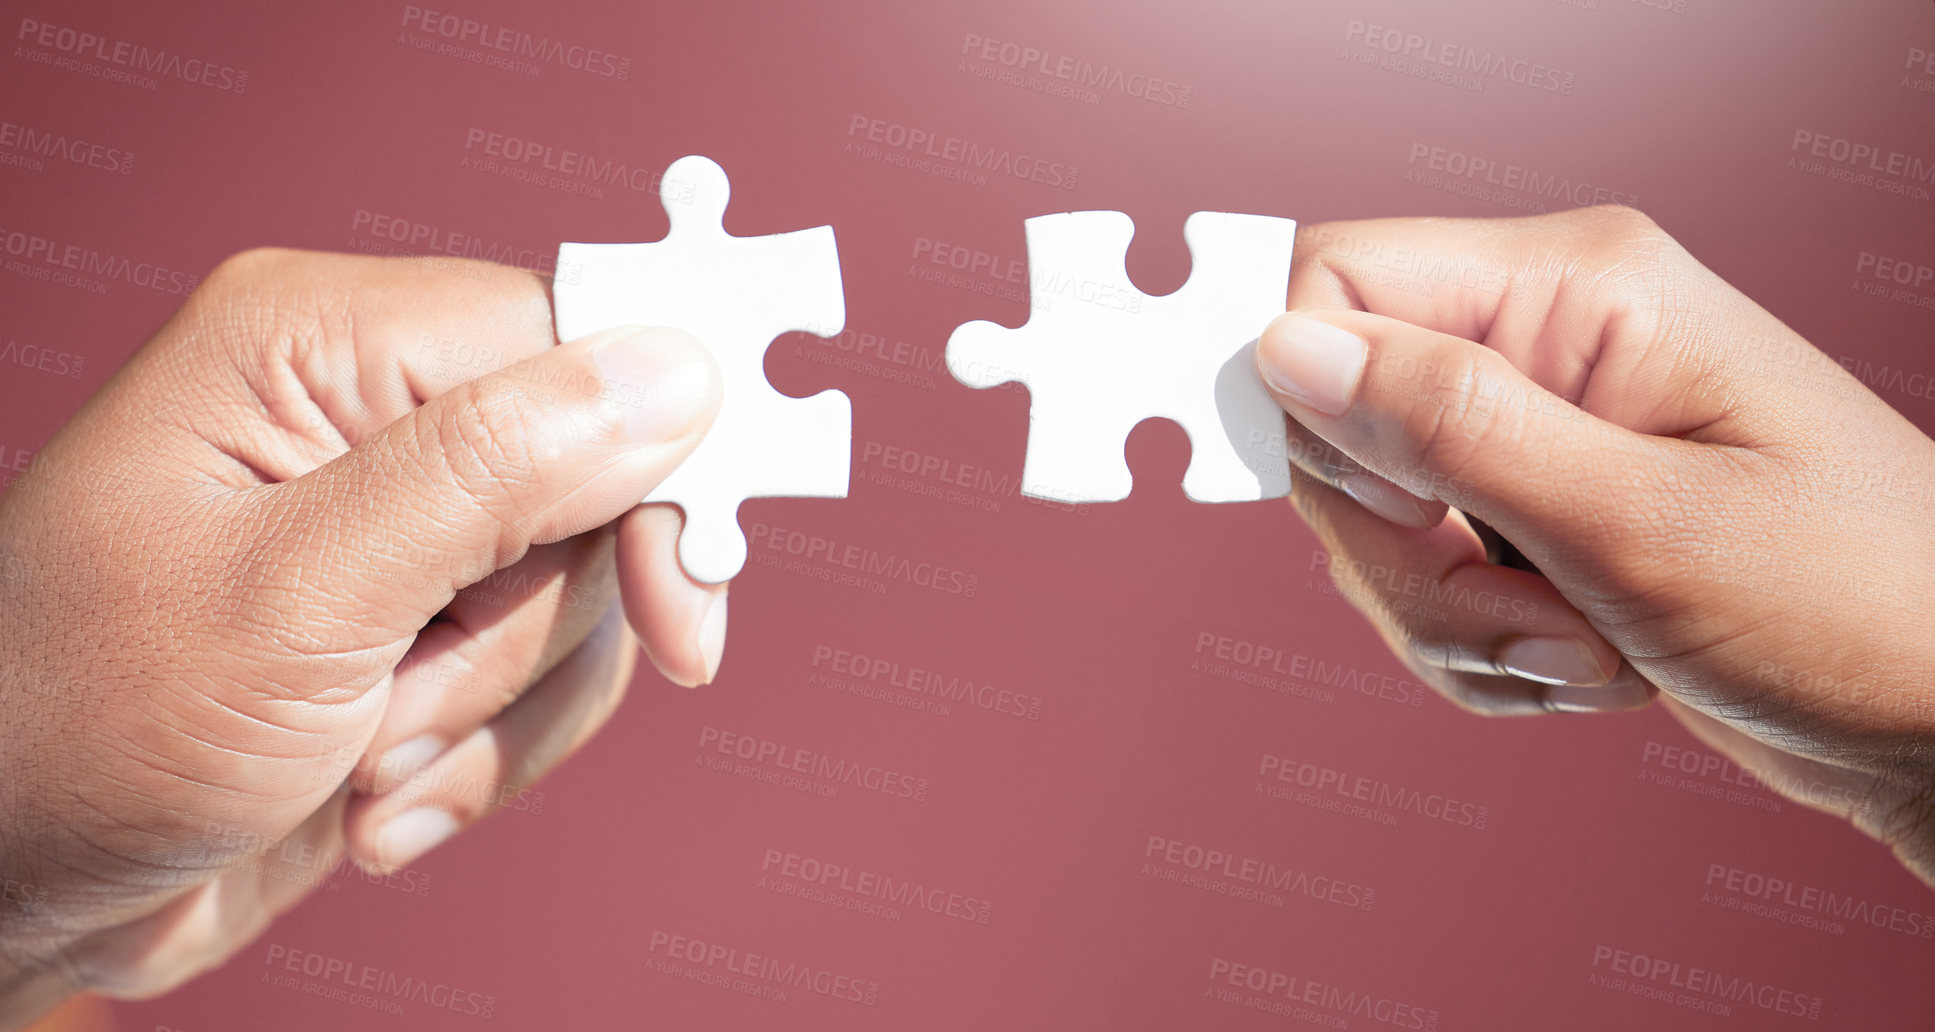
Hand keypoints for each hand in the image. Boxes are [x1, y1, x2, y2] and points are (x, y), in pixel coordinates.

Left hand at [0, 249, 728, 1023]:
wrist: (5, 888)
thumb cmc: (78, 729)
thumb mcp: (293, 603)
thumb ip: (490, 475)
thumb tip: (671, 374)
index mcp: (316, 344)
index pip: (570, 343)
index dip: (648, 468)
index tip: (682, 596)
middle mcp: (365, 415)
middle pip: (594, 482)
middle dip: (521, 633)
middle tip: (409, 709)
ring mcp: (395, 528)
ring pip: (582, 594)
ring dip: (493, 713)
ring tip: (369, 771)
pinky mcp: (415, 627)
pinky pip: (545, 672)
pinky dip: (483, 756)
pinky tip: (376, 804)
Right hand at [1256, 206, 1934, 883]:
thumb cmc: (1857, 605)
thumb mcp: (1644, 524)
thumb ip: (1455, 426)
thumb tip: (1286, 348)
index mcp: (1578, 291)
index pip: (1338, 280)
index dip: (1317, 404)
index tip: (1403, 513)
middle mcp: (1547, 344)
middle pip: (1339, 427)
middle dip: (1408, 557)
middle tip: (1529, 615)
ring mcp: (1539, 433)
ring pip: (1375, 523)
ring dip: (1455, 620)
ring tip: (1589, 651)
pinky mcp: (1536, 514)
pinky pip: (1425, 582)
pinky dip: (1481, 651)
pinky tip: (1588, 664)